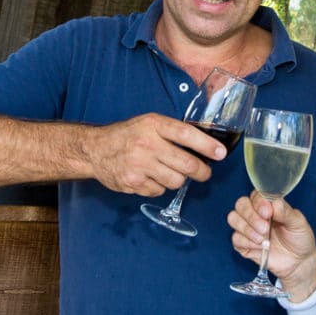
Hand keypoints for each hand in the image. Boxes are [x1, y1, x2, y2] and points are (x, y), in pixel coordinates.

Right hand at [84, 113, 225, 195]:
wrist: (95, 150)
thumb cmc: (127, 135)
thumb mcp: (149, 124)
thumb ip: (172, 132)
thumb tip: (205, 146)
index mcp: (153, 125)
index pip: (186, 134)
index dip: (207, 145)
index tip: (221, 153)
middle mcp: (146, 144)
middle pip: (187, 164)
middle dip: (202, 172)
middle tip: (205, 173)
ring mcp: (139, 165)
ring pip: (176, 181)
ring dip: (178, 179)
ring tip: (169, 171)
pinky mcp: (133, 182)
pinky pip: (160, 190)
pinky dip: (160, 187)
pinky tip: (151, 177)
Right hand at [228, 193, 315, 300]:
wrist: (299, 262)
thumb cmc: (299, 239)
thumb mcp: (299, 223)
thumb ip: (286, 212)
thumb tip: (275, 203)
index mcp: (268, 205)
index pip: (256, 195)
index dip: (259, 203)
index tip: (268, 213)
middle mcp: (255, 214)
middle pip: (241, 204)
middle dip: (251, 216)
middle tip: (265, 228)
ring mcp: (248, 228)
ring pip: (233, 219)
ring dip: (247, 229)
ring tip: (263, 239)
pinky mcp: (244, 244)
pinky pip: (235, 239)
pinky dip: (247, 242)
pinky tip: (260, 247)